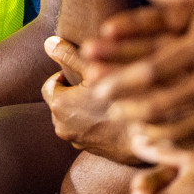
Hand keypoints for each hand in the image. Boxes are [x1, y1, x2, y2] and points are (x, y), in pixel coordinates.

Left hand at [42, 37, 141, 164]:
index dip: (63, 77)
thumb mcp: (96, 70)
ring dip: (81, 110)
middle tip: (94, 86)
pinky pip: (84, 132)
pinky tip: (109, 117)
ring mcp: (75, 141)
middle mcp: (61, 126)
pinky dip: (91, 124)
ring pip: (72, 118)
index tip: (82, 74)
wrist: (145, 136)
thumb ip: (69, 56)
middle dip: (72, 93)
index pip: (49, 85)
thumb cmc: (120, 98)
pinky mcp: (89, 150)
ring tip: (102, 101)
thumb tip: (48, 43)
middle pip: (59, 102)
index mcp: (58, 104)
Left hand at [83, 0, 193, 147]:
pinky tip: (155, 138)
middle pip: (160, 99)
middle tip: (101, 100)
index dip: (123, 75)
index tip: (96, 78)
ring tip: (123, 120)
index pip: (157, 65)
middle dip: (125, 102)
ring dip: (145, 124)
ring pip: (178, 123)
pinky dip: (174, 140)